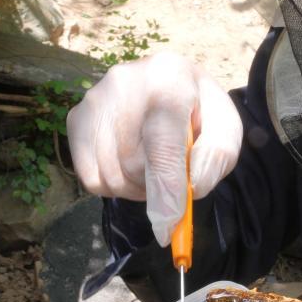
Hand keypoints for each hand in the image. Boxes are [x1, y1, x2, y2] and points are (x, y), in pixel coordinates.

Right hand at [67, 53, 242, 244]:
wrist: (168, 83)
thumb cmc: (200, 112)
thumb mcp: (226, 130)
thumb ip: (216, 158)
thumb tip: (190, 189)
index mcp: (169, 77)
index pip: (161, 141)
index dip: (165, 186)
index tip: (169, 224)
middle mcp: (124, 83)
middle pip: (133, 165)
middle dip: (157, 187)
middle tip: (174, 175)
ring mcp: (94, 101)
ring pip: (111, 176)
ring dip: (136, 188)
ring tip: (152, 165)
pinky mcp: (75, 119)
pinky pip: (91, 178)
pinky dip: (114, 185)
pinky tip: (129, 164)